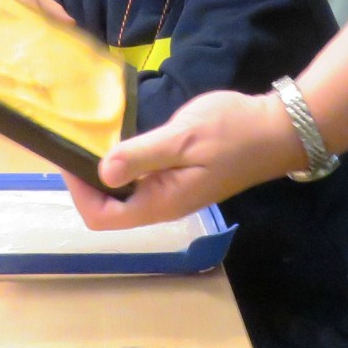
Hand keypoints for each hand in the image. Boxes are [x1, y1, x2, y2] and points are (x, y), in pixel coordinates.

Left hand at [63, 88, 305, 229]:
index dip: (78, 193)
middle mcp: (164, 205)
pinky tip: (124, 136)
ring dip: (106, 171)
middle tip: (74, 142)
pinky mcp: (182, 176)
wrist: (279, 129)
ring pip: (126, 192)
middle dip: (87, 181)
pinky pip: (143, 178)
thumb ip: (142, 156)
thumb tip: (101, 172)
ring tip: (92, 137)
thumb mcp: (183, 138)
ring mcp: (174, 192)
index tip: (68, 157)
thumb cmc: (232, 133)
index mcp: (161, 203)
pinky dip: (127, 162)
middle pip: (110, 208)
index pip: (102, 218)